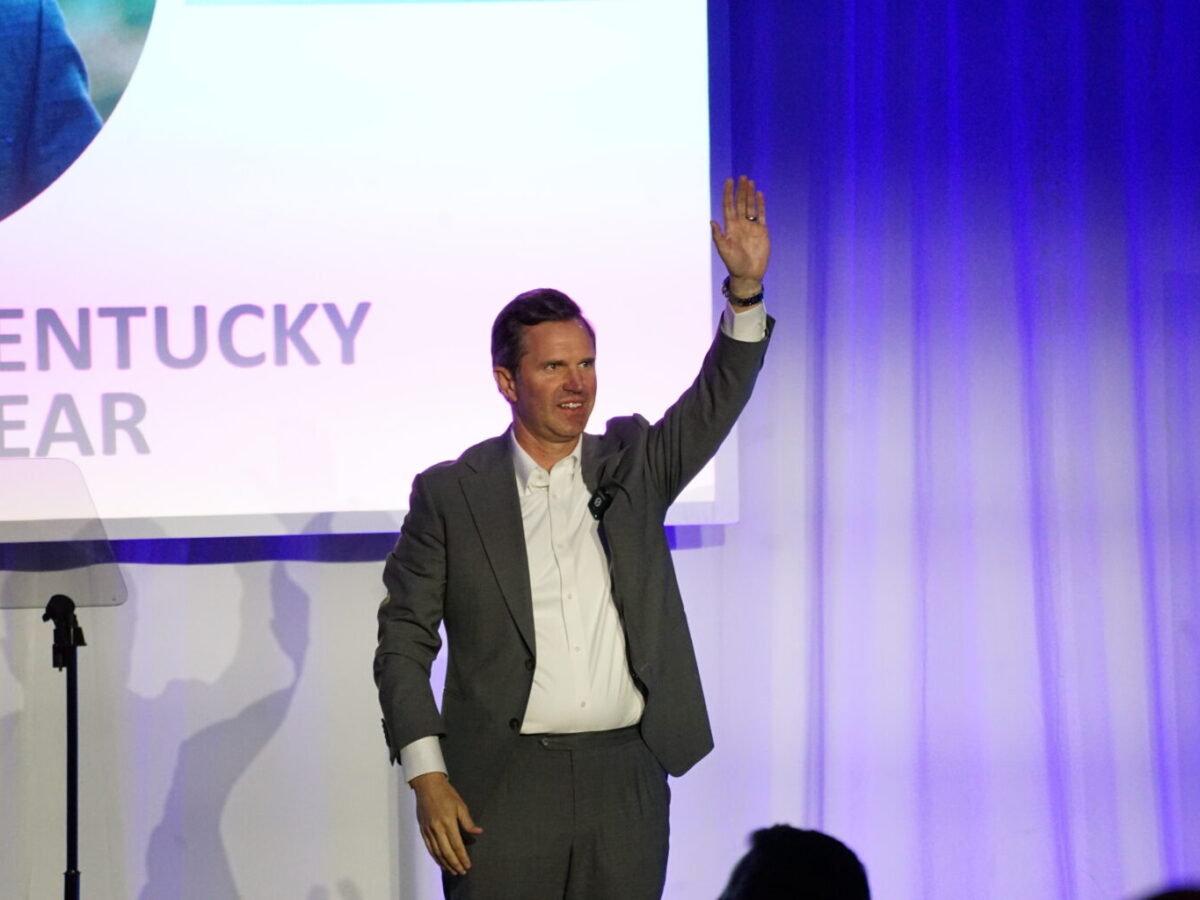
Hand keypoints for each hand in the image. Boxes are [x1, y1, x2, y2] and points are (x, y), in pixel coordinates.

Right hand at [410, 772, 483, 875]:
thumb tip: (478, 832)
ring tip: (453, 871)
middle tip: (462, 872)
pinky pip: (429, 847)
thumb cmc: (446, 793)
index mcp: (448, 822)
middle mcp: (437, 828)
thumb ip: (468, 822)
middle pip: (446, 852)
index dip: (463, 857)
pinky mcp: (423, 830)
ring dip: (445, 863)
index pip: (457, 845)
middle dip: (455, 864)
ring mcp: (429, 830)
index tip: (468, 865)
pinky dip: (435, 857)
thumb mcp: (460, 805)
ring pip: (437, 852)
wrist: (427, 785)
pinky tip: (441, 862)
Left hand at [710, 175, 769, 297]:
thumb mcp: (724, 250)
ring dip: (749, 194)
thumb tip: (711, 221)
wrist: (749, 275)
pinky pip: (761, 214)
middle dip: (740, 190)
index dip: (728, 193)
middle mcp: (740, 224)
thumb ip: (718, 236)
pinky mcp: (762, 231)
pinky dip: (760, 204)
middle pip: (740, 203)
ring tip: (750, 181)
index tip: (729, 181)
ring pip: (750, 206)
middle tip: (742, 177)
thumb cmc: (734, 264)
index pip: (728, 206)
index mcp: (730, 227)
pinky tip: (759, 194)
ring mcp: (751, 227)